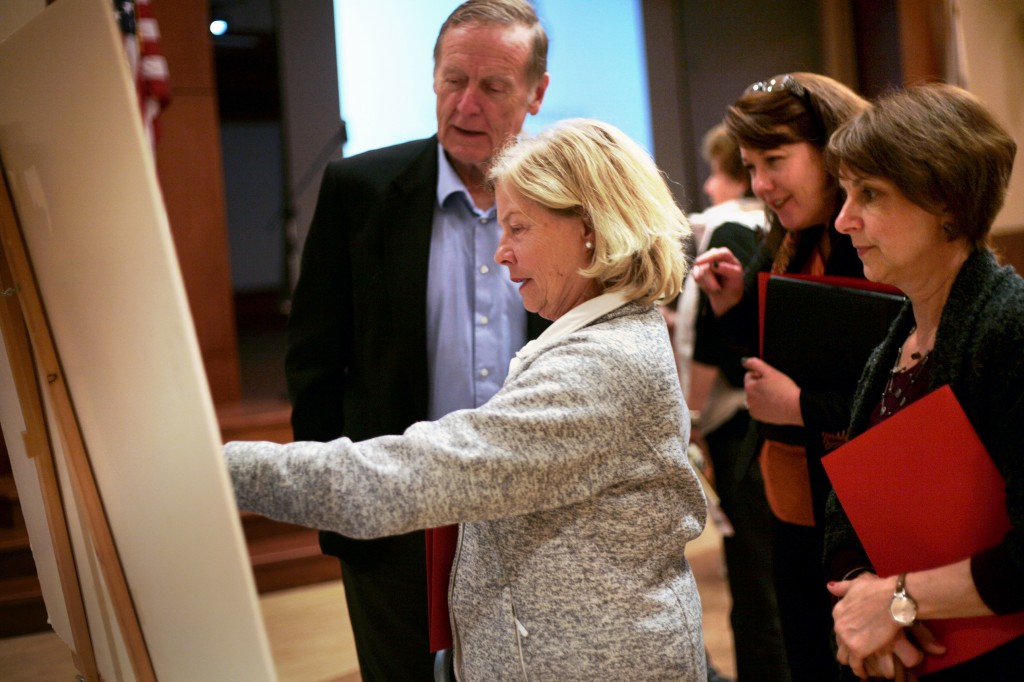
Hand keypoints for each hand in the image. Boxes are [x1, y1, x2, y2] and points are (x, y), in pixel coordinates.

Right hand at [691, 247, 743, 315]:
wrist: (726, 297)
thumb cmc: (733, 285)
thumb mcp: (735, 277)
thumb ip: (727, 269)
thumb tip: (713, 264)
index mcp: (726, 255)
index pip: (716, 254)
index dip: (708, 257)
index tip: (699, 263)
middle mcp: (714, 257)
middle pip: (706, 265)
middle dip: (710, 279)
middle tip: (718, 289)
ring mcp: (705, 264)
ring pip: (700, 272)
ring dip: (708, 284)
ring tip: (717, 288)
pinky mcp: (698, 271)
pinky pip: (696, 277)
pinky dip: (703, 285)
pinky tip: (710, 287)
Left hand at [742, 357, 802, 425]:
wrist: (795, 407)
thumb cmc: (785, 390)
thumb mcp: (770, 371)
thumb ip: (755, 364)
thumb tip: (744, 361)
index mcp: (749, 387)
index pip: (749, 376)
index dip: (761, 375)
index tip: (771, 379)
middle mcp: (748, 400)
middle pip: (752, 387)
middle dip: (760, 386)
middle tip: (775, 388)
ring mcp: (753, 409)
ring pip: (756, 398)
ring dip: (762, 396)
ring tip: (775, 396)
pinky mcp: (759, 417)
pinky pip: (759, 408)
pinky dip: (764, 406)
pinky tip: (774, 404)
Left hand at [830, 574, 944, 677]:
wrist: (892, 600)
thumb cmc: (878, 591)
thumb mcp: (856, 584)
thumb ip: (842, 588)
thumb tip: (829, 586)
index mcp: (837, 611)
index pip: (839, 628)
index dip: (847, 634)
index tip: (856, 638)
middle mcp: (838, 625)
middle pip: (839, 642)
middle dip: (848, 648)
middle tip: (859, 653)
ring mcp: (846, 638)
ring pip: (844, 656)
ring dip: (851, 661)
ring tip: (860, 665)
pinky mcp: (858, 649)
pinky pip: (856, 665)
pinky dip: (860, 670)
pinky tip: (865, 672)